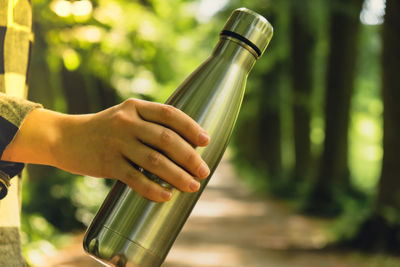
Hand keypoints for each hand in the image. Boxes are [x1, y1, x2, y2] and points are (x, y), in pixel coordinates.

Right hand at [2, 98, 209, 201]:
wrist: (65, 138)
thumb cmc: (104, 129)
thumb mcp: (126, 116)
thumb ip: (150, 124)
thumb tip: (185, 144)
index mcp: (136, 107)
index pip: (170, 114)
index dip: (191, 127)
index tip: (206, 141)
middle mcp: (127, 122)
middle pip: (166, 139)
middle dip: (190, 157)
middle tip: (204, 171)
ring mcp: (117, 143)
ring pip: (155, 161)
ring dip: (178, 176)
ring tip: (193, 186)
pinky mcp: (108, 164)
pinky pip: (136, 179)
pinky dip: (153, 189)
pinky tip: (166, 196)